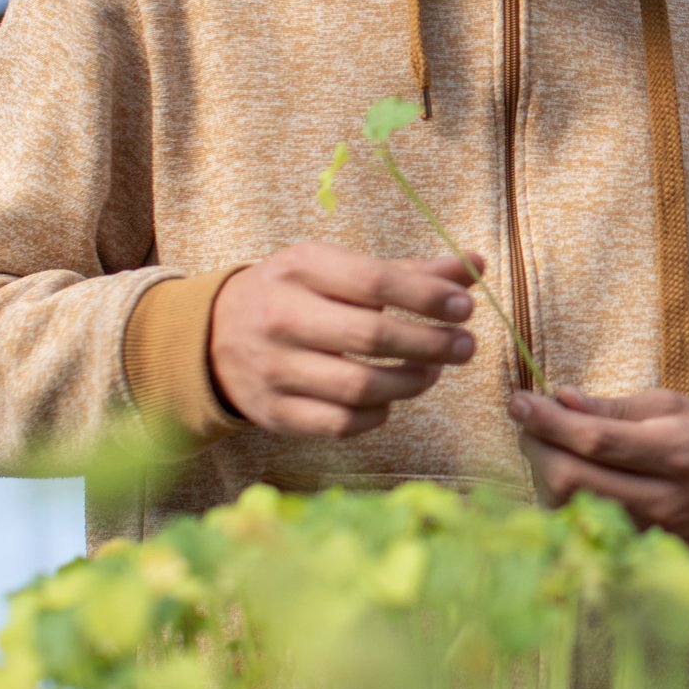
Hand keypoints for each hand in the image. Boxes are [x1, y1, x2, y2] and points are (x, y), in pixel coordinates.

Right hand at [209, 242, 476, 437]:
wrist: (213, 334)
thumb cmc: (298, 295)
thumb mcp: (339, 269)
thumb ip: (409, 270)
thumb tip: (475, 265)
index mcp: (299, 267)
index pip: (375, 281)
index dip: (427, 296)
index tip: (465, 308)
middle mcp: (281, 316)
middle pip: (371, 336)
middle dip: (430, 343)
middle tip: (465, 347)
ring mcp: (273, 368)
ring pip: (359, 386)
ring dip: (410, 382)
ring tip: (432, 372)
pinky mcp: (273, 412)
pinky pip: (339, 423)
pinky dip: (376, 415)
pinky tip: (390, 399)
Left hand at [509, 387, 688, 553]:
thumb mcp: (669, 407)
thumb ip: (611, 407)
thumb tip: (559, 398)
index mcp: (675, 451)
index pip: (596, 440)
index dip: (549, 421)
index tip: (519, 401)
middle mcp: (661, 497)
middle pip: (573, 479)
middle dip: (536, 447)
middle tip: (527, 422)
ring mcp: (646, 531)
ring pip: (568, 509)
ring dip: (542, 473)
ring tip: (546, 446)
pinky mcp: (635, 549)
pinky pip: (578, 528)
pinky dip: (557, 499)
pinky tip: (561, 475)